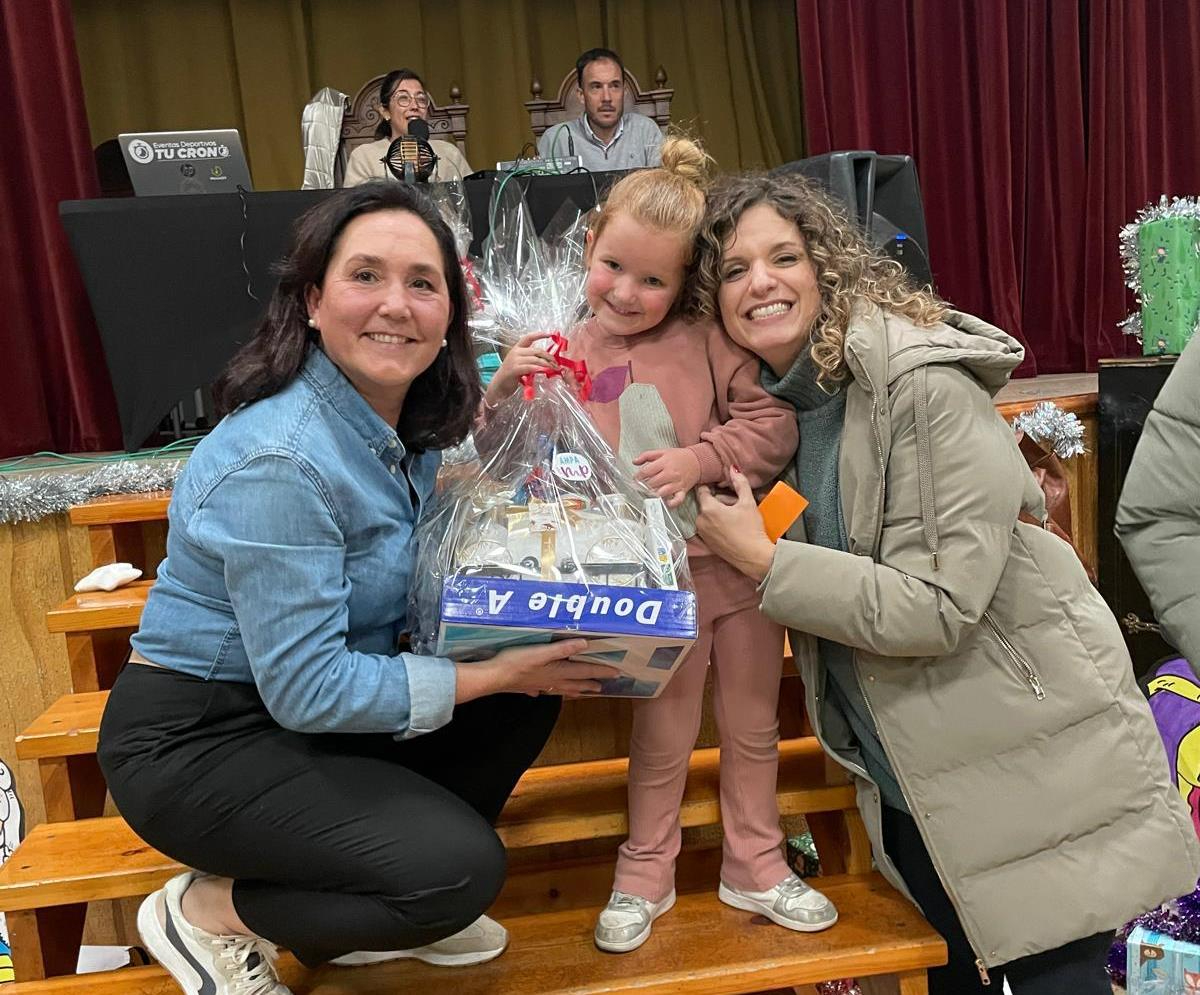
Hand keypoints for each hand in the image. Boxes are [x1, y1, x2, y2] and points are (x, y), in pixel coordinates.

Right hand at [455, 639, 618, 701]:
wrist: (493, 678)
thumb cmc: (516, 662)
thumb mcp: (541, 652)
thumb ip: (563, 648)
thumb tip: (585, 644)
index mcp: (558, 671)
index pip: (584, 671)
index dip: (601, 671)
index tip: (617, 673)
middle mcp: (552, 680)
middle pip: (576, 683)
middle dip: (591, 684)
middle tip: (603, 686)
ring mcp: (540, 685)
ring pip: (562, 689)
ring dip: (575, 690)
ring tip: (582, 692)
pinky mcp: (528, 686)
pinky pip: (546, 690)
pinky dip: (551, 691)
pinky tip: (543, 692)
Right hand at [485, 331, 558, 405]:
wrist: (499, 386)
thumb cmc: (511, 376)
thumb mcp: (521, 365)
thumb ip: (531, 361)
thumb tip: (546, 362)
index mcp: (517, 349)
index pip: (529, 337)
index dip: (539, 335)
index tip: (550, 334)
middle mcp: (516, 352)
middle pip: (536, 351)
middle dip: (548, 357)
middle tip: (556, 363)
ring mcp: (514, 360)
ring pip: (535, 359)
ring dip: (546, 364)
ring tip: (553, 369)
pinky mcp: (514, 369)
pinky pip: (529, 367)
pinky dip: (538, 369)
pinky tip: (544, 371)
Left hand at [633, 448, 701, 508]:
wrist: (697, 461)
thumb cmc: (679, 457)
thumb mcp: (662, 452)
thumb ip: (647, 456)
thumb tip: (634, 461)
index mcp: (664, 463)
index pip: (646, 471)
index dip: (638, 476)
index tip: (636, 478)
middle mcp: (670, 473)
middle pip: (652, 483)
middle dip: (644, 485)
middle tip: (642, 486)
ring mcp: (677, 483)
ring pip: (662, 492)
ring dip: (654, 494)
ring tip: (651, 492)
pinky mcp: (683, 490)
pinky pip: (678, 499)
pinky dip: (672, 503)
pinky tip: (666, 503)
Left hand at [695, 467, 776, 582]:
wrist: (753, 556)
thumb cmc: (751, 528)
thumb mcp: (748, 502)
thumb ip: (740, 483)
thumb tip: (733, 468)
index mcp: (708, 509)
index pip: (702, 490)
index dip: (711, 485)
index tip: (721, 485)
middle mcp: (700, 521)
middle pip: (707, 503)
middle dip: (720, 501)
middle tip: (736, 504)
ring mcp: (702, 533)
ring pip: (708, 515)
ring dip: (718, 513)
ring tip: (736, 517)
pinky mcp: (707, 543)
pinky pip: (709, 527)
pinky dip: (717, 524)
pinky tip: (732, 527)